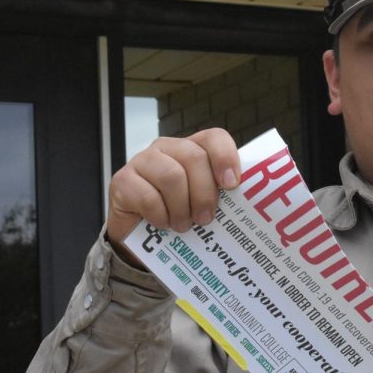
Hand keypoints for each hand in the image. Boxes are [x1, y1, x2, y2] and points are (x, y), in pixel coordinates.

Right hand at [107, 128, 239, 265]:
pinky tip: (163, 225)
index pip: (215, 137)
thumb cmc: (179, 215)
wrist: (140, 235)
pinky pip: (148, 196)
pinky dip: (161, 216)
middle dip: (205, 193)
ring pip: (172, 176)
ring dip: (182, 208)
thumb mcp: (204, 203)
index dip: (226, 157)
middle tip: (206, 218)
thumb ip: (222, 196)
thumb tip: (250, 206)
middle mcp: (168, 148)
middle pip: (194, 158)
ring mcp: (142, 161)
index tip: (233, 185)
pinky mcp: (122, 180)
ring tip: (184, 225)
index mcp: (193, 149)